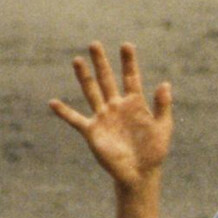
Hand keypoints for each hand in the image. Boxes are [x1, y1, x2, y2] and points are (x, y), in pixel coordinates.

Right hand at [49, 42, 172, 188]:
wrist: (140, 173)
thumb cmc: (154, 150)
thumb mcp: (163, 126)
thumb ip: (162, 105)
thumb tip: (165, 83)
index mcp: (136, 103)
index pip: (131, 78)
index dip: (129, 62)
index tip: (126, 45)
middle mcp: (117, 106)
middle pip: (107, 79)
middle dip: (102, 62)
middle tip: (95, 44)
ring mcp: (103, 117)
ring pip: (91, 92)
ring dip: (84, 77)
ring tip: (77, 60)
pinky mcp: (93, 131)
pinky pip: (76, 119)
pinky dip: (64, 112)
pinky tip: (52, 103)